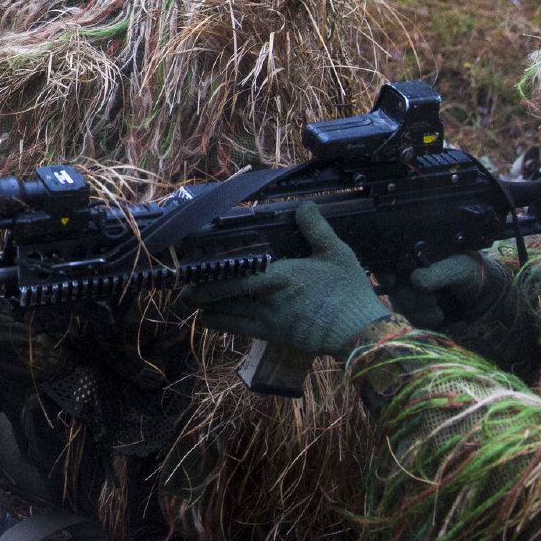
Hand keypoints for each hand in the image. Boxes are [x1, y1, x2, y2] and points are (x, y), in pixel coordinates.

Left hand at [181, 203, 389, 356]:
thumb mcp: (336, 253)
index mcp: (282, 277)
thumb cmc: (349, 290)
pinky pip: (240, 331)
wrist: (359, 331)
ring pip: (228, 317)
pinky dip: (222, 324)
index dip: (211, 276)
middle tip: (181, 290)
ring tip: (189, 303)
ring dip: (207, 310)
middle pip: (224, 299)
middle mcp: (269, 301)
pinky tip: (212, 319)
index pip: (237, 277)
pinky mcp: (274, 335)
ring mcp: (270, 321)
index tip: (194, 270)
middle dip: (200, 295)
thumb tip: (303, 205)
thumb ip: (316, 228)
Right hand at [387, 251, 509, 329]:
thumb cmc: (473, 272)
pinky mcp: (418, 314)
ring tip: (440, 309)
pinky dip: (426, 321)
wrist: (488, 297)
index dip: (383, 272)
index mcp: (414, 257)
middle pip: (392, 289)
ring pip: (400, 307)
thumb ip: (437, 274)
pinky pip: (412, 320)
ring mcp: (411, 296)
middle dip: (411, 298)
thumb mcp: (458, 268)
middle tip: (433, 299)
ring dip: (421, 311)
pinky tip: (441, 316)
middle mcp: (407, 275)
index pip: (387, 263)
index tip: (390, 280)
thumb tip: (415, 281)